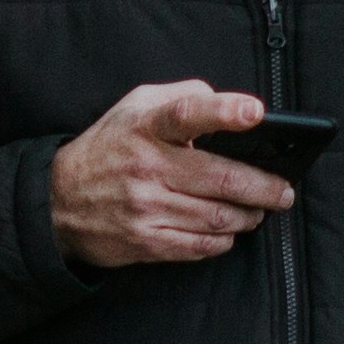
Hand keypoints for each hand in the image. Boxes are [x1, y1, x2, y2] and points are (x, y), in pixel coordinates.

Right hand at [50, 80, 298, 269]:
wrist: (59, 200)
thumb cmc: (110, 147)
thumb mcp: (135, 107)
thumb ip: (182, 97)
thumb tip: (226, 102)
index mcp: (146, 127)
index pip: (187, 113)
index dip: (223, 112)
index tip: (255, 113)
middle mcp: (146, 167)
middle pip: (221, 178)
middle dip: (264, 187)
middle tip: (284, 190)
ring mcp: (146, 208)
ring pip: (218, 217)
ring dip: (249, 216)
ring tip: (260, 210)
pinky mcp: (146, 241)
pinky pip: (200, 245)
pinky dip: (223, 239)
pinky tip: (229, 230)